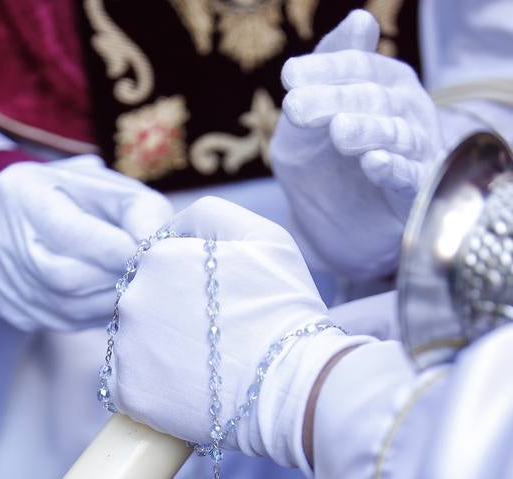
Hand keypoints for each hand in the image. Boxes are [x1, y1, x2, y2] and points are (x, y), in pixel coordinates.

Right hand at [0, 155, 171, 331]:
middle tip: (145, 275)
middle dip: (115, 278)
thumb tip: (160, 246)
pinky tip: (109, 298)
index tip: (148, 255)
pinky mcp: (18, 310)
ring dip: (110, 300)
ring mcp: (7, 282)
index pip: (72, 234)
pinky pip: (66, 323)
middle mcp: (4, 242)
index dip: (117, 251)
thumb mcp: (107, 188)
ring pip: (69, 308)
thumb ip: (138, 210)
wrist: (22, 218)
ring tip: (131, 286)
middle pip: (67, 277)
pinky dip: (96, 314)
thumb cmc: (77, 199)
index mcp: (24, 197)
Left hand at [109, 197, 370, 471]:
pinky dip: (154, 391)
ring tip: (205, 369)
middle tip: (215, 340)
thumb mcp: (261, 235)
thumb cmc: (284, 309)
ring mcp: (126, 350)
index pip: (157, 268)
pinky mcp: (130, 395)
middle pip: (143, 307)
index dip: (190, 288)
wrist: (294, 385)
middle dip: (170, 320)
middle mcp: (132, 300)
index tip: (221, 307)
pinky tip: (188, 393)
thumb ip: (209, 216)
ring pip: (135, 348)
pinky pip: (131, 388)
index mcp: (156, 259)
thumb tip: (170, 228)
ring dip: (160, 355)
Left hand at [270, 10, 442, 279]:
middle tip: (296, 107)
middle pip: (373, 97)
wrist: (331, 230)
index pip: (357, 66)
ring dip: (367, 129)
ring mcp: (415, 151)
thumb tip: (360, 19)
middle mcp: (405, 110)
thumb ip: (323, 78)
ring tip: (338, 132)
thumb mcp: (306, 124)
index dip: (324, 69)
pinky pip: (410, 176)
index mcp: (381, 83)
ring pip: (395, 133)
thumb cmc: (322, 168)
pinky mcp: (418, 193)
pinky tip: (373, 162)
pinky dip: (393, 168)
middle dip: (334, 99)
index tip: (289, 78)